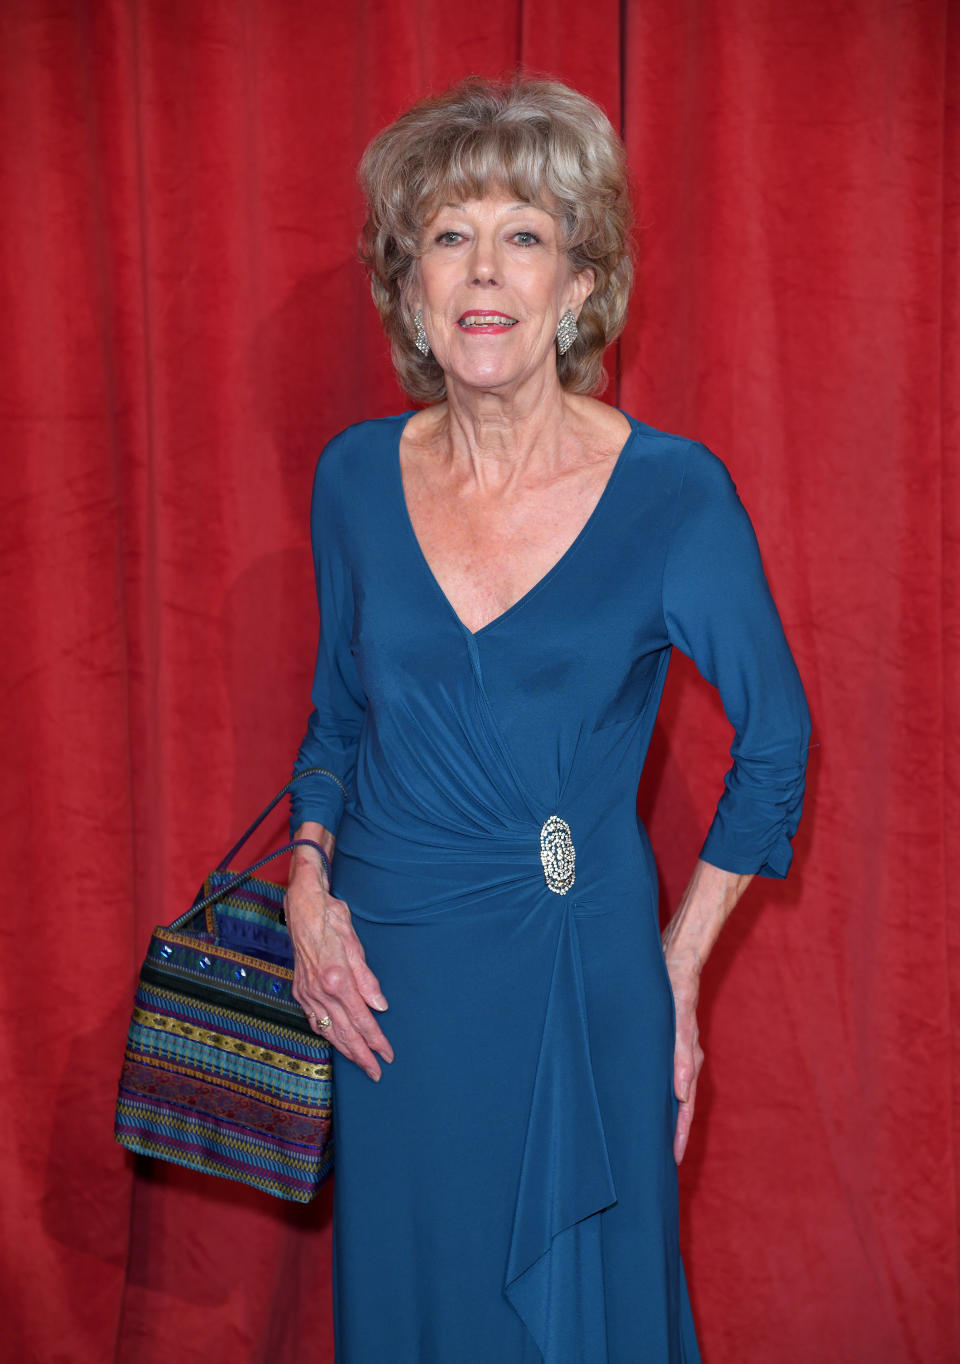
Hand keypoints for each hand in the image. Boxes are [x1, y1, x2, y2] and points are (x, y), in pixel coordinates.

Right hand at [284, 849, 393, 1080]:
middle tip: (376, 1073)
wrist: (302, 907)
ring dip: (344, 1050)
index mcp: (336, 979)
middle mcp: (319, 991)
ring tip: (359, 1063)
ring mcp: (306, 992)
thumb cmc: (331, 918)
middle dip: (361, 1055)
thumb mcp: (355, 943)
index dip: (376, 1040)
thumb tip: (380, 1006)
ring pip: (326, 1030)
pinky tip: (334, 1041)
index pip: (361, 1019)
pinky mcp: (299, 990)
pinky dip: (325, 1035)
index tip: (387, 1054)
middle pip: (344, 1032)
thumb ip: (367, 979)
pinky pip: (313, 1020)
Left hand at [663, 951, 703, 1163]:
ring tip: (649, 1135)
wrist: (676, 956)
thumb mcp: (677, 1020)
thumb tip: (682, 1092)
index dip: (678, 1134)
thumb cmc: (676, 987)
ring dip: (662, 1112)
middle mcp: (684, 1059)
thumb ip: (681, 1054)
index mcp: (688, 1060)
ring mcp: (674, 1049)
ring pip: (670, 1090)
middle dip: (671, 1132)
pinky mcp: (663, 1038)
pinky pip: (660, 1071)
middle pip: (679, 1104)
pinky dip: (655, 1088)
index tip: (671, 1161)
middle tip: (658, 1160)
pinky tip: (643, 1093)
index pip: (685, 1107)